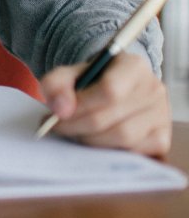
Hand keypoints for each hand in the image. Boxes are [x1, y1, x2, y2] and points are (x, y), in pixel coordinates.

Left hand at [39, 53, 171, 156]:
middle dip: (76, 126)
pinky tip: (96, 141)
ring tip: (75, 133)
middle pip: (110, 118)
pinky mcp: (162, 138)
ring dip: (90, 140)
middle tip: (57, 127)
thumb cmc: (90, 83)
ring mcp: (161, 115)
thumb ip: (56, 84)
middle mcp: (154, 89)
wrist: (114, 91)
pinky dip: (109, 150)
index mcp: (134, 66)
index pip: (110, 90)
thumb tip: (61, 109)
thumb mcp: (68, 75)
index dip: (80, 107)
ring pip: (122, 137)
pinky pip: (133, 151)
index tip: (57, 114)